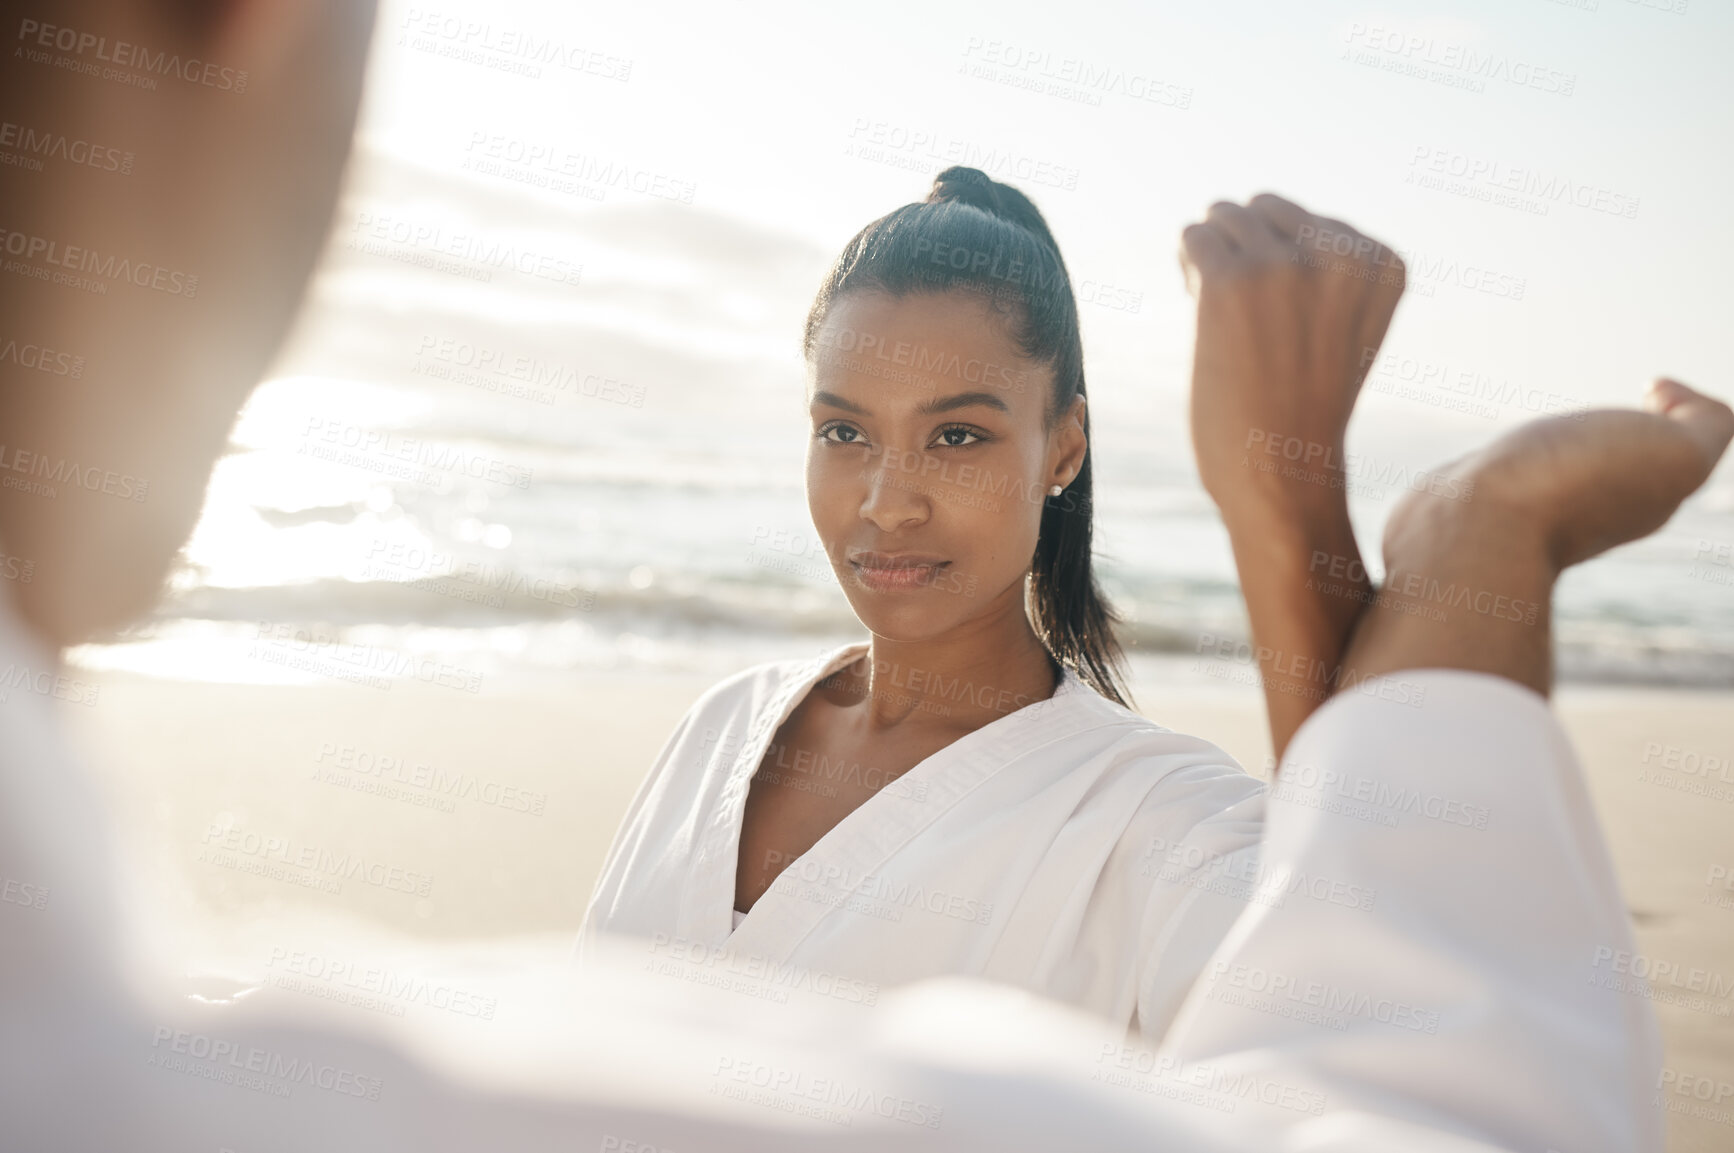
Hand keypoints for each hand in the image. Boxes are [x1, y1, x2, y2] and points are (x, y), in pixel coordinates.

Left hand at [1179, 193, 1404, 517]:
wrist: (1281, 477)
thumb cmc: (1302, 407)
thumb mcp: (1341, 326)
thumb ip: (1324, 266)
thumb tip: (1244, 206)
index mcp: (1381, 263)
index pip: (1306, 217)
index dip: (1276, 256)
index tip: (1277, 309)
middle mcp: (1341, 255)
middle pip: (1262, 208)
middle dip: (1241, 248)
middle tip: (1238, 309)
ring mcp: (1286, 266)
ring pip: (1224, 217)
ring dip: (1211, 257)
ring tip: (1220, 312)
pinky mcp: (1232, 282)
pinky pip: (1194, 237)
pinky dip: (1189, 265)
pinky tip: (1197, 304)